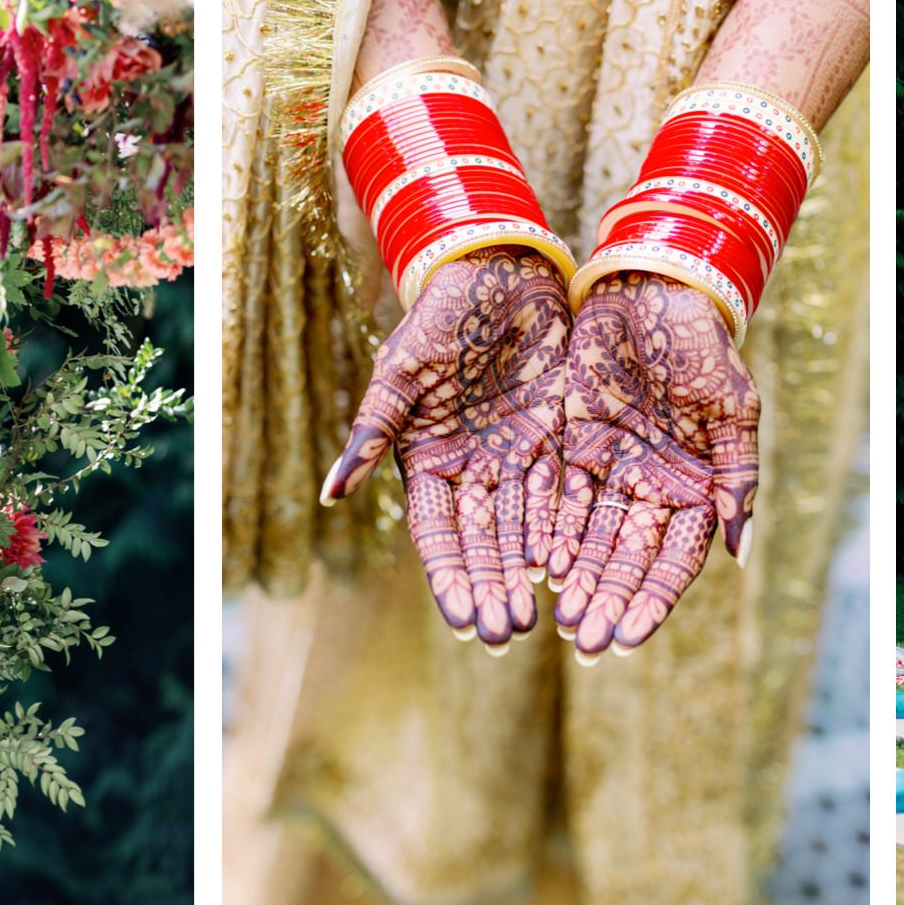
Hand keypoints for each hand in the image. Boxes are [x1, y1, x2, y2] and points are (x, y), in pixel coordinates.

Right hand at [320, 247, 570, 648]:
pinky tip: (571, 571)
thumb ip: (373, 432)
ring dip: (528, 575)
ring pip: (523, 530)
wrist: (500, 269)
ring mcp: (514, 457)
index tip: (464, 621)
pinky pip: (561, 496)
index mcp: (427, 461)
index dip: (451, 577)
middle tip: (507, 635)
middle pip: (483, 543)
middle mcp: (471, 469)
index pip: (439, 534)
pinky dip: (564, 534)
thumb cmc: (441, 314)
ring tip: (542, 622)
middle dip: (493, 588)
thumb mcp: (402, 372)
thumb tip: (332, 493)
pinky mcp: (555, 439)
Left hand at [550, 273, 760, 659]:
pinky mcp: (571, 444)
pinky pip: (557, 498)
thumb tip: (741, 551)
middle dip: (606, 600)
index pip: (672, 558)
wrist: (653, 288)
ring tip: (556, 622)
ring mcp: (609, 468)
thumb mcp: (732, 408)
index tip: (630, 637)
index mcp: (693, 486)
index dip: (652, 598)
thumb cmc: (703, 344)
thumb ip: (737, 478)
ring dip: (575, 580)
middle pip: (625, 558)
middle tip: (584, 642)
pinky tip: (537, 566)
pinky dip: (548, 532)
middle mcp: (650, 487)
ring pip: (588, 538)